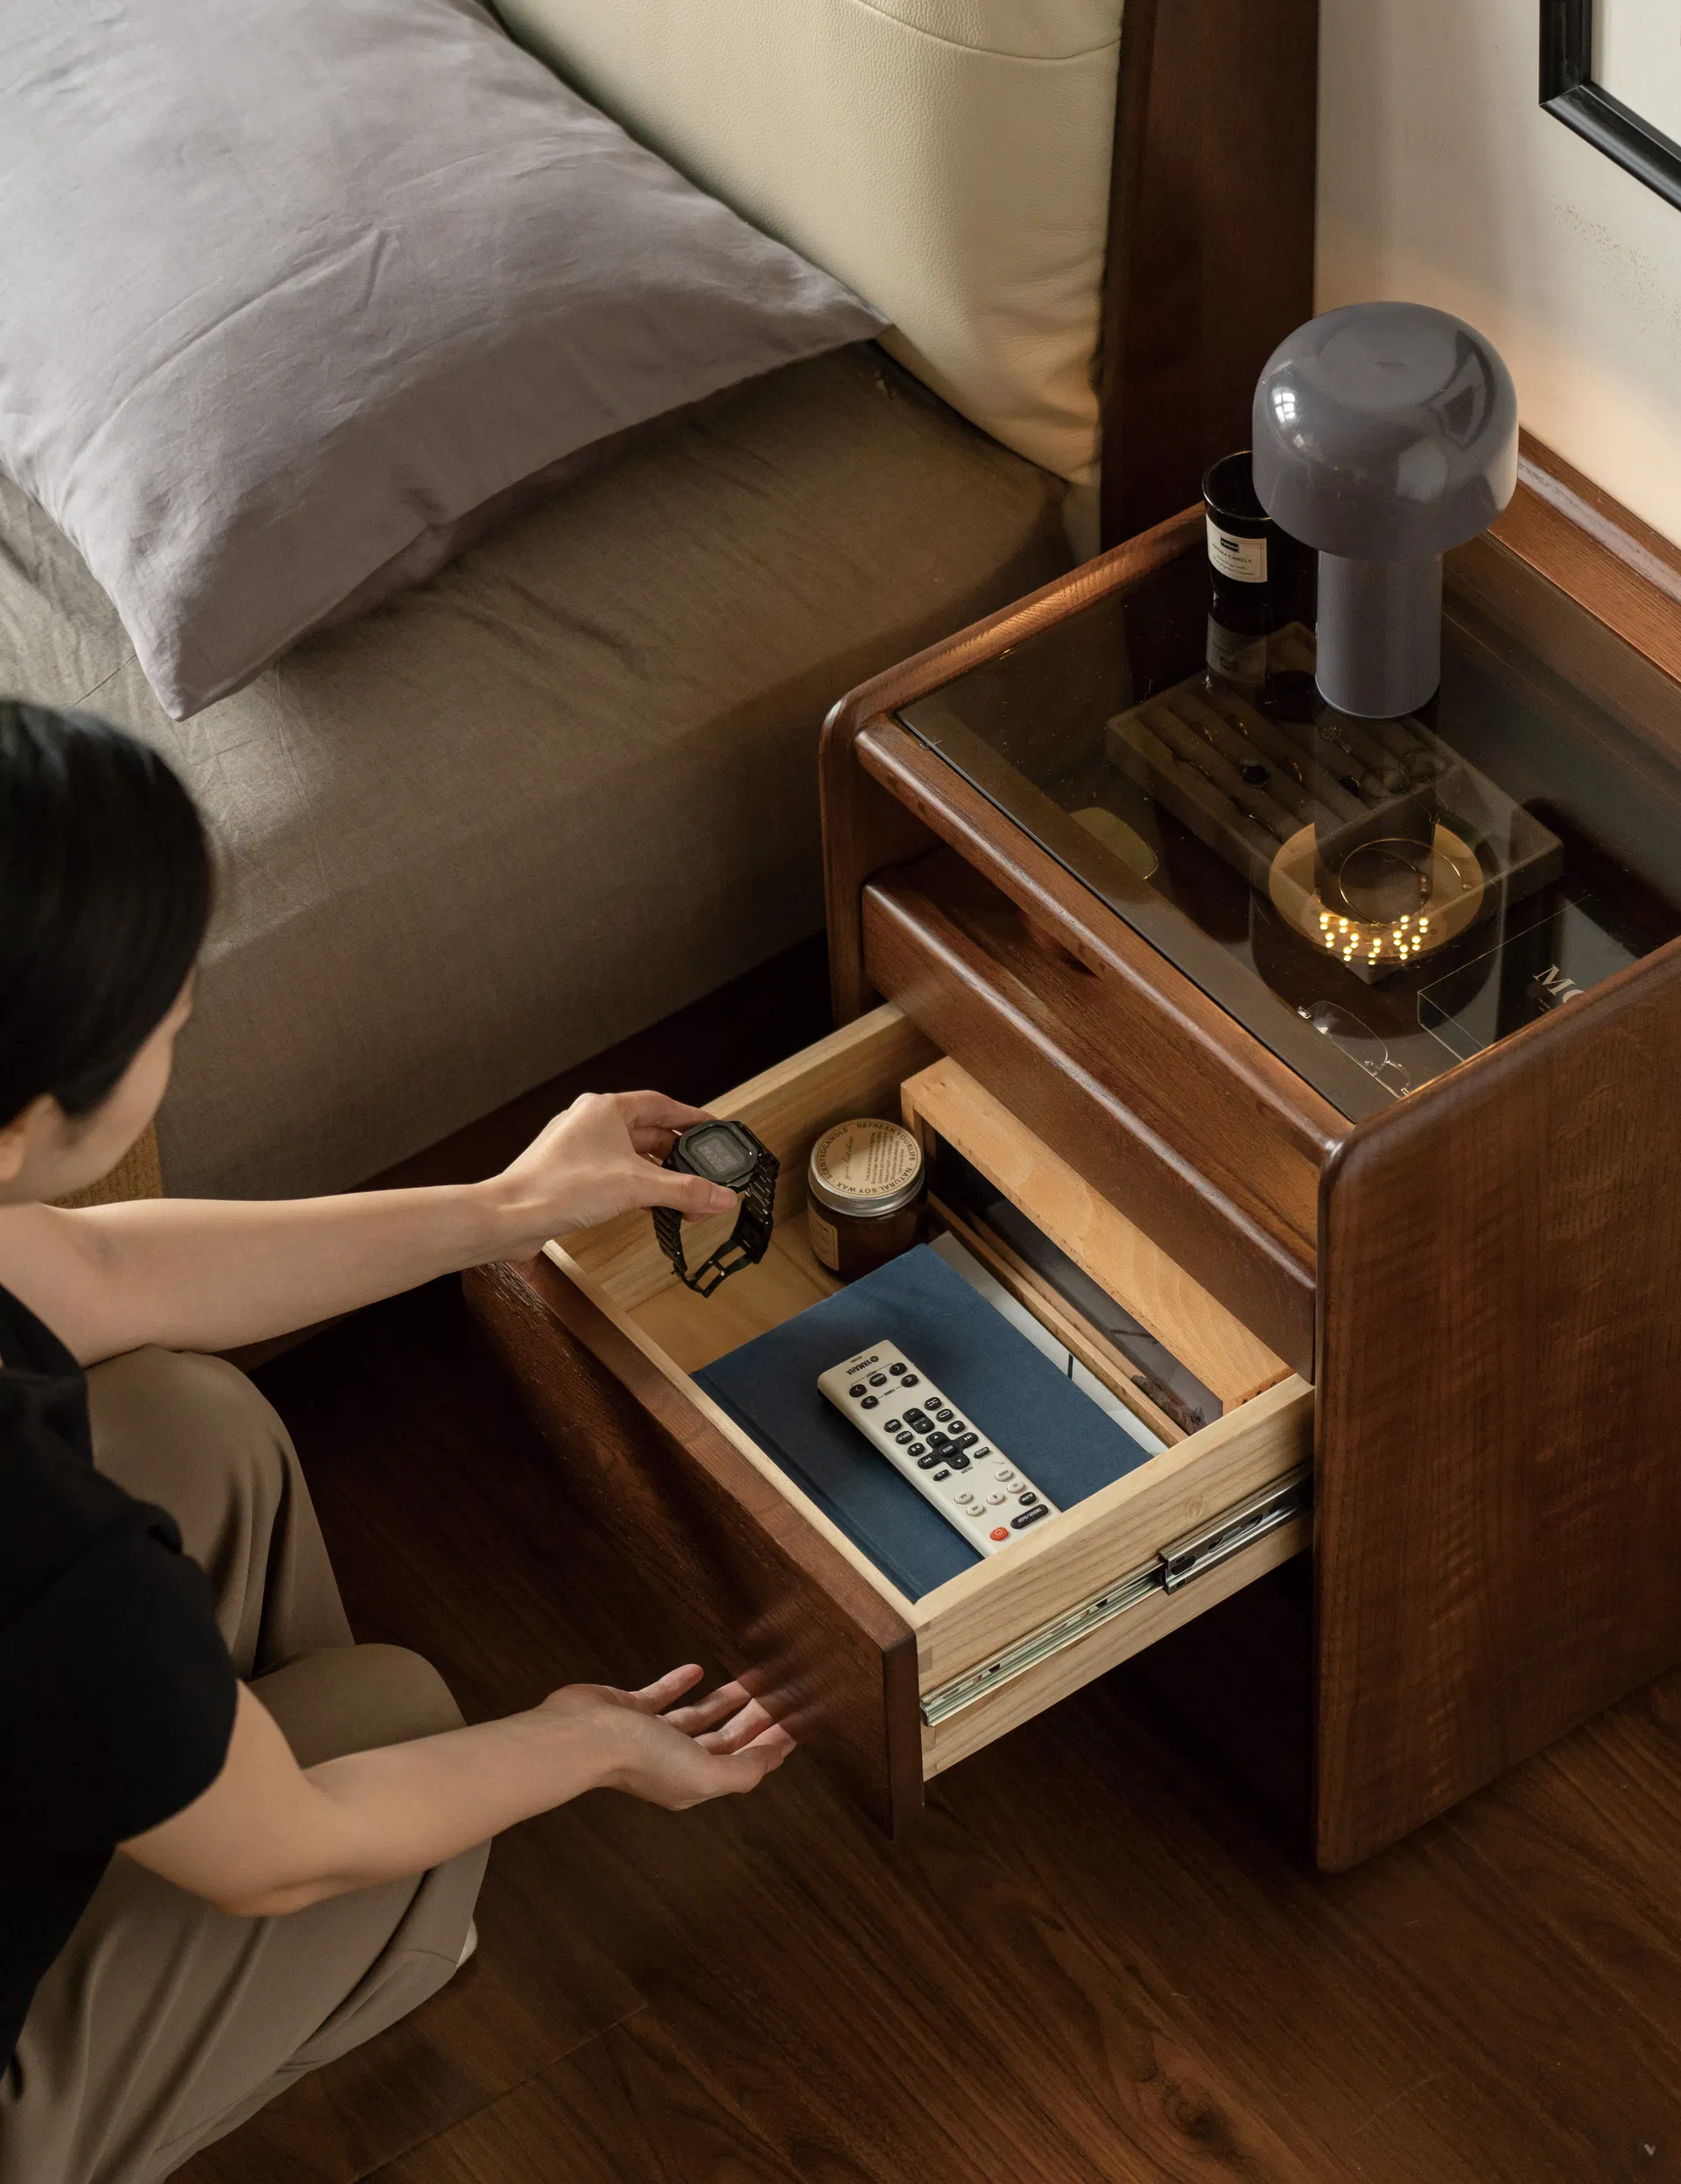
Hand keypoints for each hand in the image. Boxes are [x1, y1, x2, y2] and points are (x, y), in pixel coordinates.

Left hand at [486, 1091, 737, 1254]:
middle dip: (678, 1153)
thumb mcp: (636, 1186)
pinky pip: (614, 1172)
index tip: (712, 1130)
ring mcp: (579, 1148)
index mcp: (606, 1109)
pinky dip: (637, 1185)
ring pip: (631, 1155)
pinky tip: (651, 1203)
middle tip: (704, 1170)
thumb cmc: (559, 1187)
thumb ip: (684, 1191)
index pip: (661, 1105)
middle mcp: (591, 1122)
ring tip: (683, 1193)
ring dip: (658, 1173)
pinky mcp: (571, 1173)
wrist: (511, 1216)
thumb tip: (722, 1197)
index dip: (690, 1118)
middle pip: (648, 1131)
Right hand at [539, 1665, 795, 1809]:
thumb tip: (772, 1761)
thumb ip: (742, 1771)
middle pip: (724, 1741)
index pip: (742, 1765)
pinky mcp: (629, 1710)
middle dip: (753, 1722)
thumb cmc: (640, 1757)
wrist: (583, 1735)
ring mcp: (649, 1736)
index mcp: (693, 1783)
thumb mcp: (704, 1773)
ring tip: (751, 1681)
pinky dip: (680, 1683)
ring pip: (697, 1717)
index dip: (769, 1748)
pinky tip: (696, 1669)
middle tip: (780, 1696)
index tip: (795, 1726)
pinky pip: (662, 1695)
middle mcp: (673, 1762)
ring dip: (725, 1701)